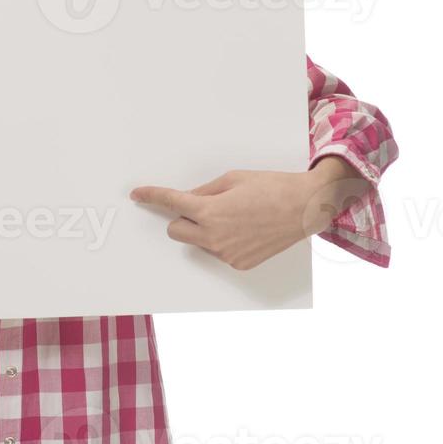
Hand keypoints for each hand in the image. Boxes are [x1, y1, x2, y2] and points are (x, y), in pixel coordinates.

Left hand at [129, 158, 368, 269]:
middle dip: (182, 218)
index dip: (151, 196)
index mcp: (209, 211)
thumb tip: (188, 198)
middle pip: (176, 230)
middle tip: (202, 207)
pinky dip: (223, 241)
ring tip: (234, 217)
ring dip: (204, 230)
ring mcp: (226, 253)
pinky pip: (217, 252)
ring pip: (198, 242)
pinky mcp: (239, 264)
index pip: (171, 203)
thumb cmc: (271, 188)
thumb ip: (204, 191)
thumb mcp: (232, 179)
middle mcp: (214, 236)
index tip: (138, 194)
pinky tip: (244, 230)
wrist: (304, 207)